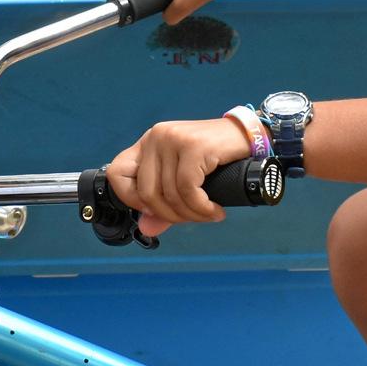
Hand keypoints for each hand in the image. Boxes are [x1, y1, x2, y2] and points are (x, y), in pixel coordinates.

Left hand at [104, 116, 253, 228]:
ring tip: (209, 215)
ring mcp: (173, 139)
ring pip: (170, 194)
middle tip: (192, 218)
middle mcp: (156, 137)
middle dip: (170, 215)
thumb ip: (164, 205)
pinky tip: (214, 210)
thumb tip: (146, 230)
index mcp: (148, 143)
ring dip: (192, 214)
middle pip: (146, 192)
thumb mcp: (185, 180)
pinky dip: (202, 208)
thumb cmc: (216, 158)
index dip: (131, 199)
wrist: (248, 136)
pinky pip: (188, 189)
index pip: (118, 174)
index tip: (155, 211)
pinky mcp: (192, 146)